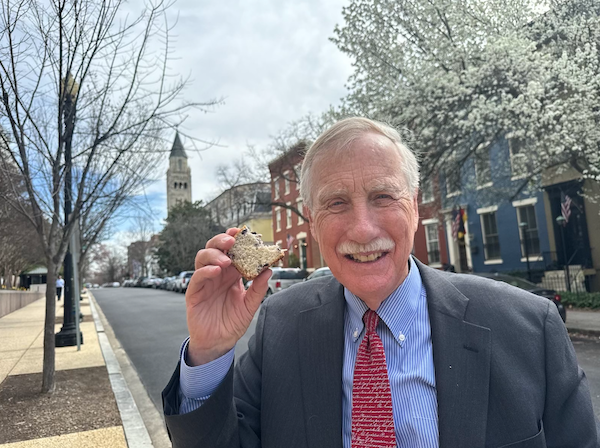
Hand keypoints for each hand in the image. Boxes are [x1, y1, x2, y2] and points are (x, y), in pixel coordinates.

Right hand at [185, 228, 270, 365]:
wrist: (218, 343)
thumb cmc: (232, 322)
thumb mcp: (250, 305)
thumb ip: (258, 289)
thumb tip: (269, 270)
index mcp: (231, 274)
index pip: (231, 250)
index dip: (235, 239)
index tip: (243, 232)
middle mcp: (217, 274)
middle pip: (214, 248)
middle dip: (222, 240)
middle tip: (232, 240)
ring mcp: (204, 282)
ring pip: (202, 258)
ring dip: (214, 254)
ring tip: (227, 259)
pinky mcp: (194, 293)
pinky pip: (197, 277)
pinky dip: (206, 271)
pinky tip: (216, 271)